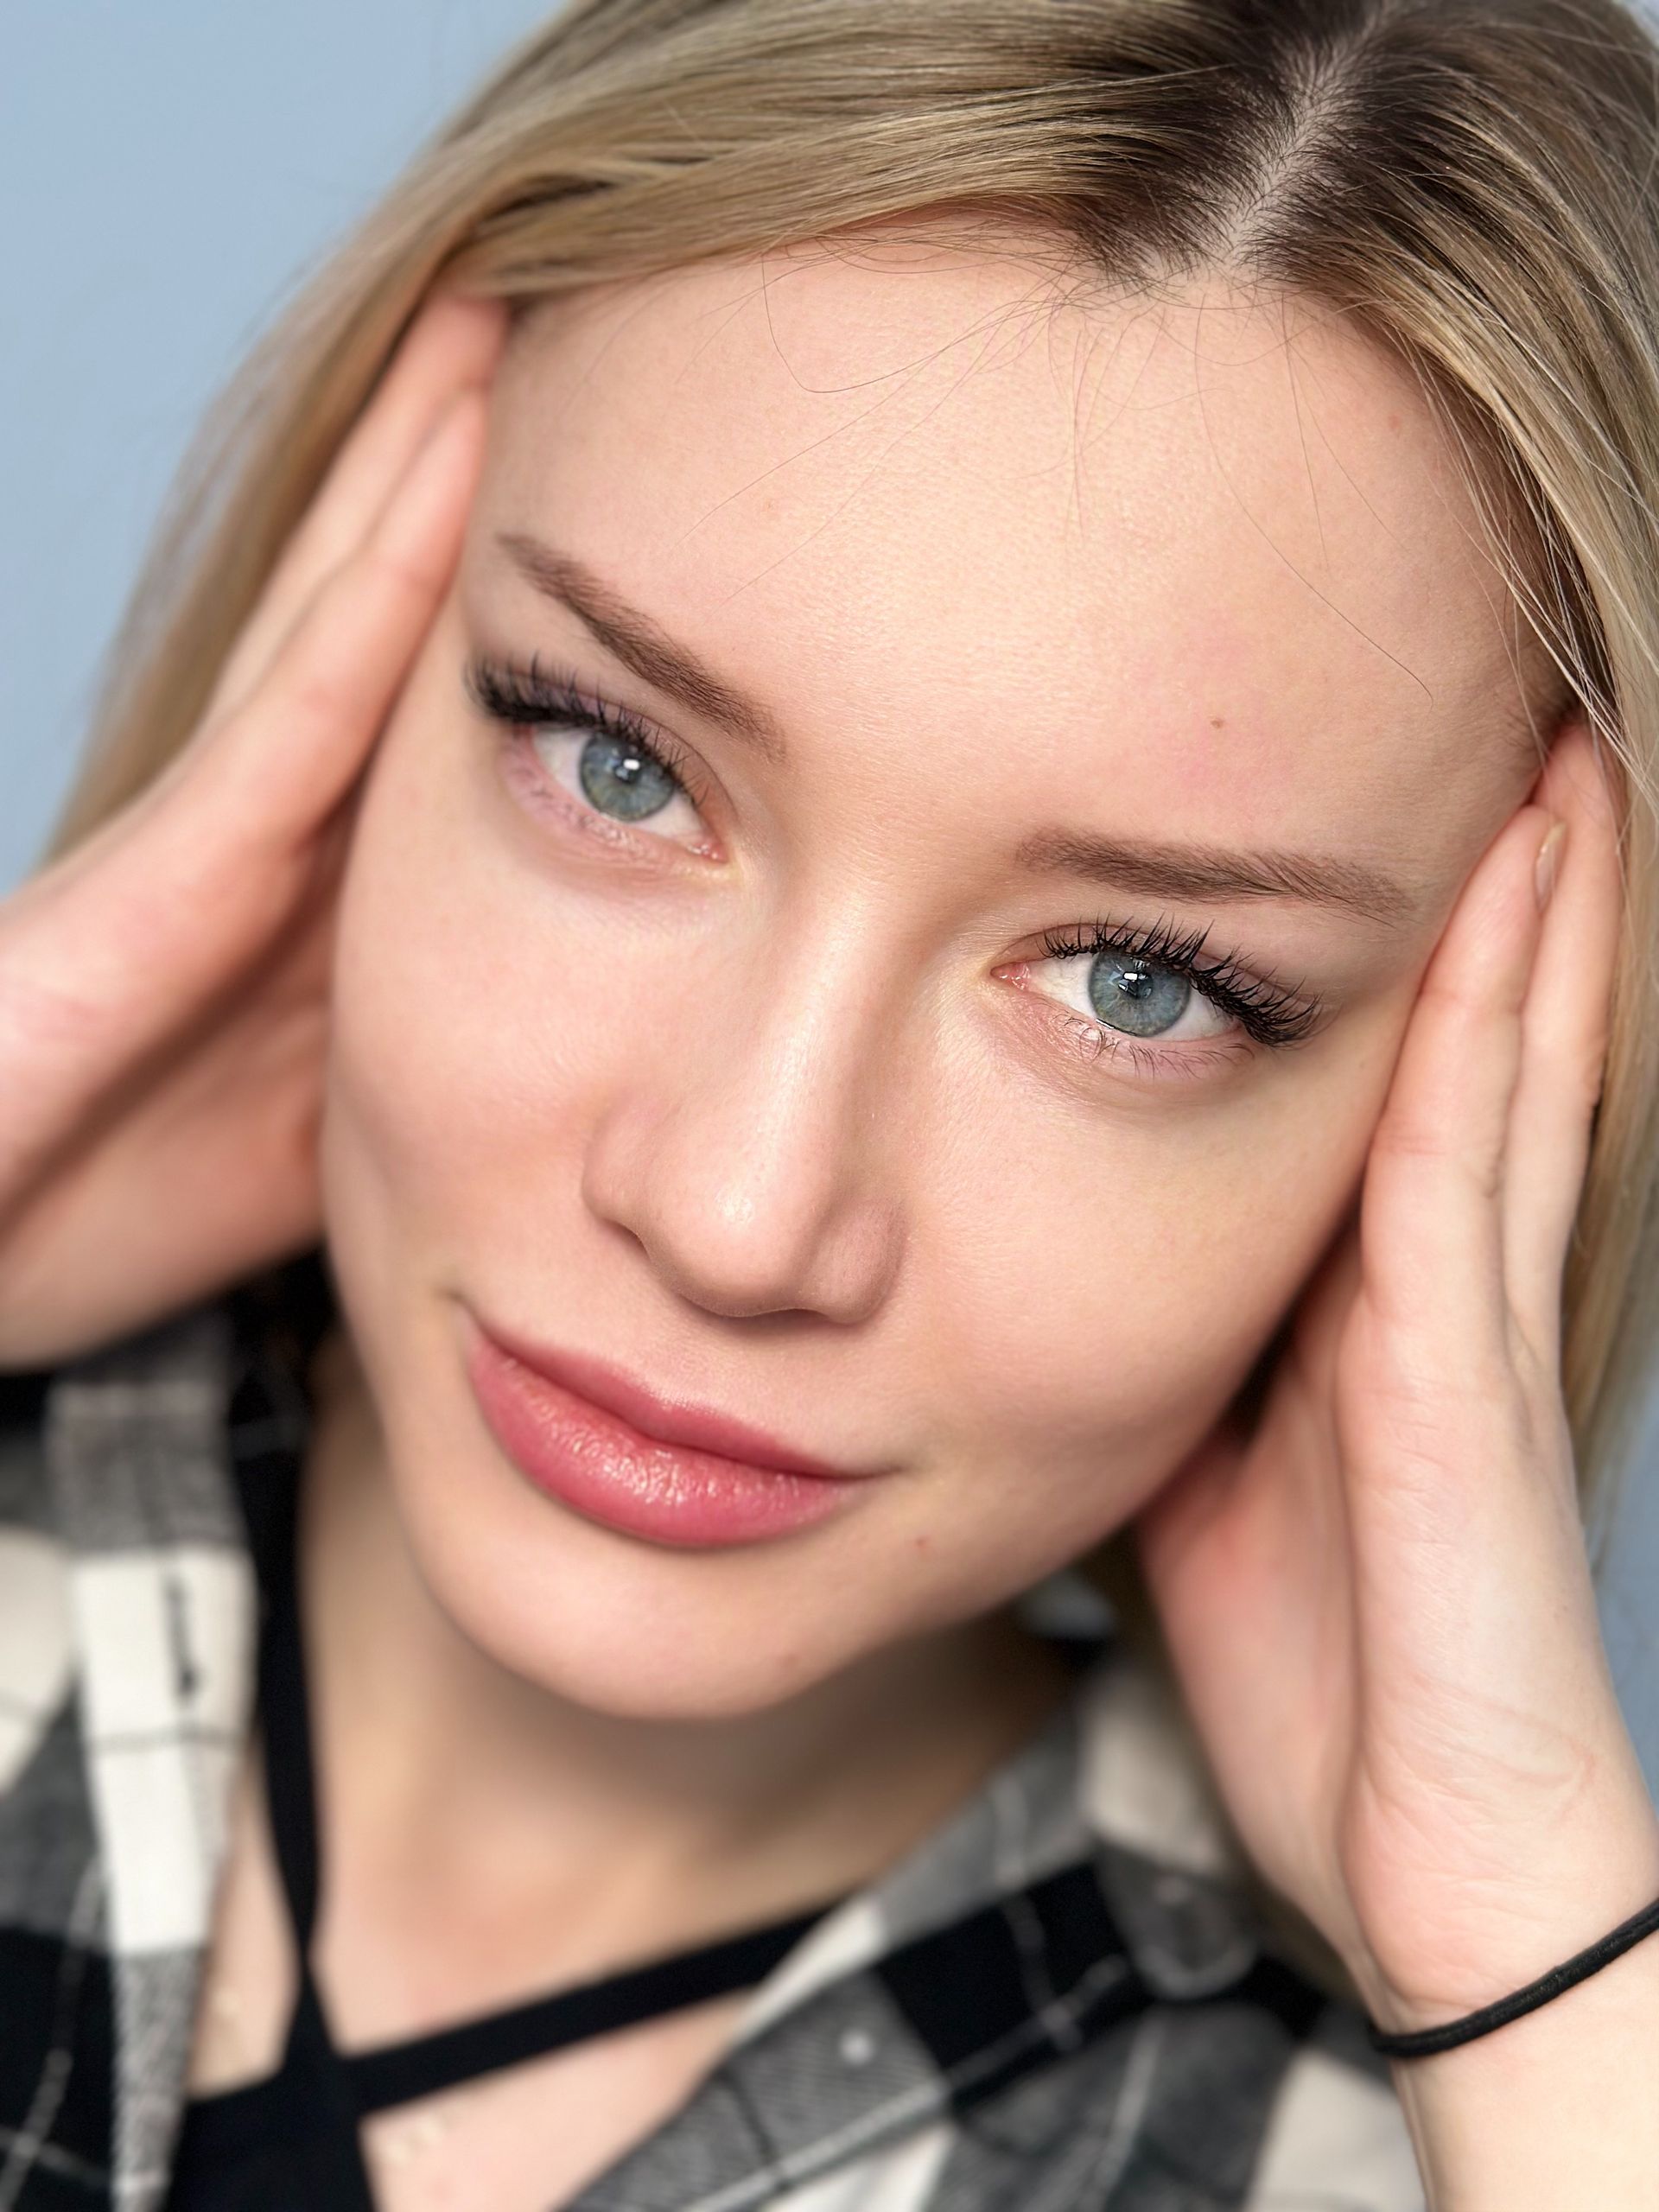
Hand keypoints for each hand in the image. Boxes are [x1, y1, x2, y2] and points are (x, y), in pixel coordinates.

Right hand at [0, 292, 505, 1369]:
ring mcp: (214, 830)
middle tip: (570, 317)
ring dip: (421, 471)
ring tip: (497, 322)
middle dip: (465, 467)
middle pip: (387, 607)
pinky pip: (294, 720)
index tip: (643, 496)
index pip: (438, 701)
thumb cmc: (109, 1196)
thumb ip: (444, 1067)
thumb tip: (594, 1056)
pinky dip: (375, 602)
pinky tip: (444, 496)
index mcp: (327, 883)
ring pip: (343, 616)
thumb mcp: (322, 1128)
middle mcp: (277, 826)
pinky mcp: (165, 873)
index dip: (521, 586)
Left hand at [1134, 719, 1658, 2035]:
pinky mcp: (1468, 1371)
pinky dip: (1496, 1026)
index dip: (1399, 955)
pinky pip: (1472, 1160)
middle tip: (1509, 722)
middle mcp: (1427, 1287)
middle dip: (1493, 891)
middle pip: (1468, 1044)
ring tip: (1542, 752)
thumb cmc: (1320, 1694)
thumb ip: (1170, 1375)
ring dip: (1521, 911)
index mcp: (1355, 1308)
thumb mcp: (1204, 1494)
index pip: (1382, 1090)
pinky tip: (1508, 901)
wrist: (1418, 1863)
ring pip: (1499, 1065)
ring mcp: (1463, 1319)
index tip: (1377, 823)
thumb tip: (1050, 1286)